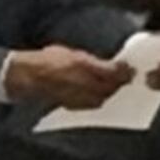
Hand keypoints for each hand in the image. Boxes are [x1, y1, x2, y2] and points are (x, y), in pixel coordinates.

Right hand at [2, 47, 133, 109]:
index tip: (132, 69)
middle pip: (112, 86)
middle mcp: (83, 82)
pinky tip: (101, 94)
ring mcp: (79, 96)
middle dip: (121, 83)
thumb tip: (110, 66)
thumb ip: (92, 61)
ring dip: (112, 92)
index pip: (113, 71)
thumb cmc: (47, 60)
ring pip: (105, 97)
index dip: (125, 71)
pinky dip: (100, 99)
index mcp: (83, 64)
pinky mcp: (74, 106)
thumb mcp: (72, 54)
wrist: (27, 77)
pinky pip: (94, 104)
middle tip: (128, 78)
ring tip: (116, 86)